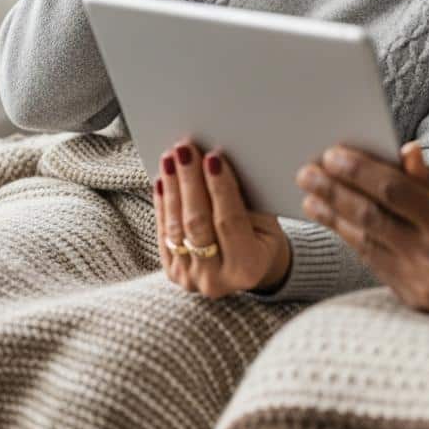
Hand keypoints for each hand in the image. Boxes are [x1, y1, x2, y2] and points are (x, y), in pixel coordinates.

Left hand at [154, 140, 290, 297]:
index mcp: (248, 267)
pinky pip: (164, 234)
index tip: (213, 157)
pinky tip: (163, 179)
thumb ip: (244, 200)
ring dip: (172, 188)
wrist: (252, 270)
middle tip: (186, 149)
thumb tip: (219, 162)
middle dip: (190, 181)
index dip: (220, 187)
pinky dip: (163, 204)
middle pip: (197, 223)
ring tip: (171, 158)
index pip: (229, 221)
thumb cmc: (264, 237)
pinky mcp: (173, 272)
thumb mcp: (266, 221)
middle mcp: (216, 279)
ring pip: (176, 227)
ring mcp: (190, 279)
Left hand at [297, 143, 428, 313]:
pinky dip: (354, 242)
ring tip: (310, 197)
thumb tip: (403, 152)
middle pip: (370, 218)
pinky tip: (337, 224)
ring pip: (366, 244)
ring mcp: (423, 286)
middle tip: (306, 171)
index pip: (393, 192)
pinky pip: (377, 266)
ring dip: (334, 218)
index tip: (332, 152)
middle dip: (334, 191)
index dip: (359, 170)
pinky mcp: (417, 302)